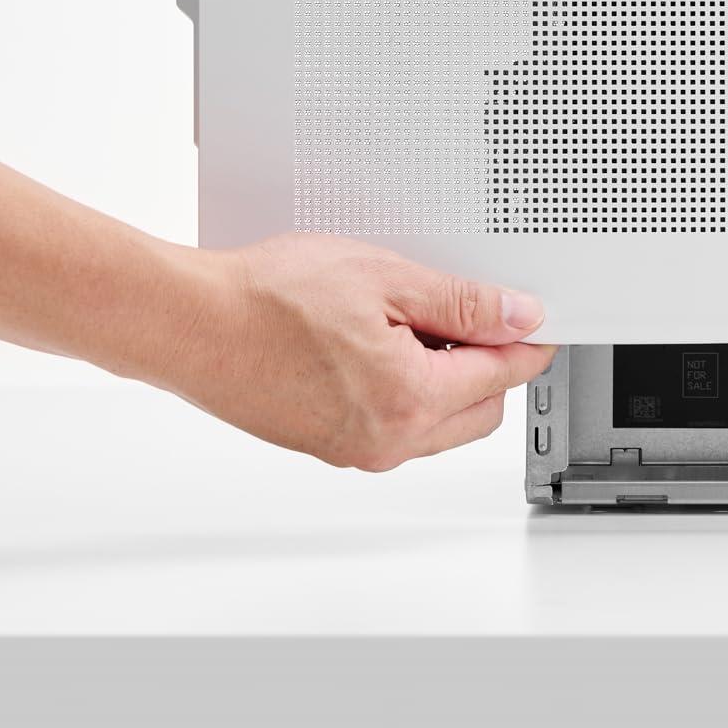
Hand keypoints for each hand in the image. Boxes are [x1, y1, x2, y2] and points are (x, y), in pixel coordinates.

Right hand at [155, 234, 554, 471]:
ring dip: (445, 379)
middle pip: (479, 411)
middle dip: (488, 363)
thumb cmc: (266, 298)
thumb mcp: (383, 278)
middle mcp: (387, 440)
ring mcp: (355, 450)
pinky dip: (404, 390)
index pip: (502, 375)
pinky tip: (373, 343)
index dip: (528, 340)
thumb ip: (462, 303)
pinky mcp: (328, 445)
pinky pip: (395, 425)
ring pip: (438, 423)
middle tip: (466, 310)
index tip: (538, 319)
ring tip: (406, 320)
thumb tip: (519, 317)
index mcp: (410, 400)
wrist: (189, 324)